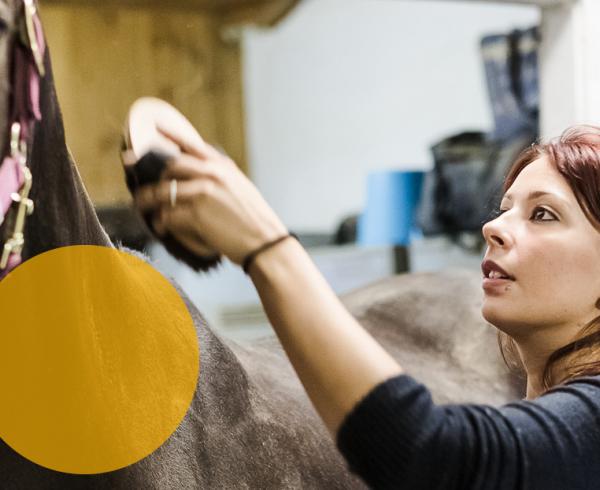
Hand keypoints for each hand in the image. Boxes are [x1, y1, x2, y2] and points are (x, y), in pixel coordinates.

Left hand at [133, 129, 287, 264]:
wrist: (265, 242)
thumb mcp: (241, 188)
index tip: (153, 131)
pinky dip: (161, 222)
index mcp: (223, 166)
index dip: (168, 136)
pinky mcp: (197, 214)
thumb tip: (198, 175)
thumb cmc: (254, 220)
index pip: (191, 144)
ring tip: (141, 206)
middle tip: (140, 181)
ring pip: (163, 191)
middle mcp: (212, 174)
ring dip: (147, 200)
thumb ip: (221, 177)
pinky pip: (167, 215)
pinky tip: (160, 227)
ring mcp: (204, 193)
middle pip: (169, 166)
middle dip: (149, 173)